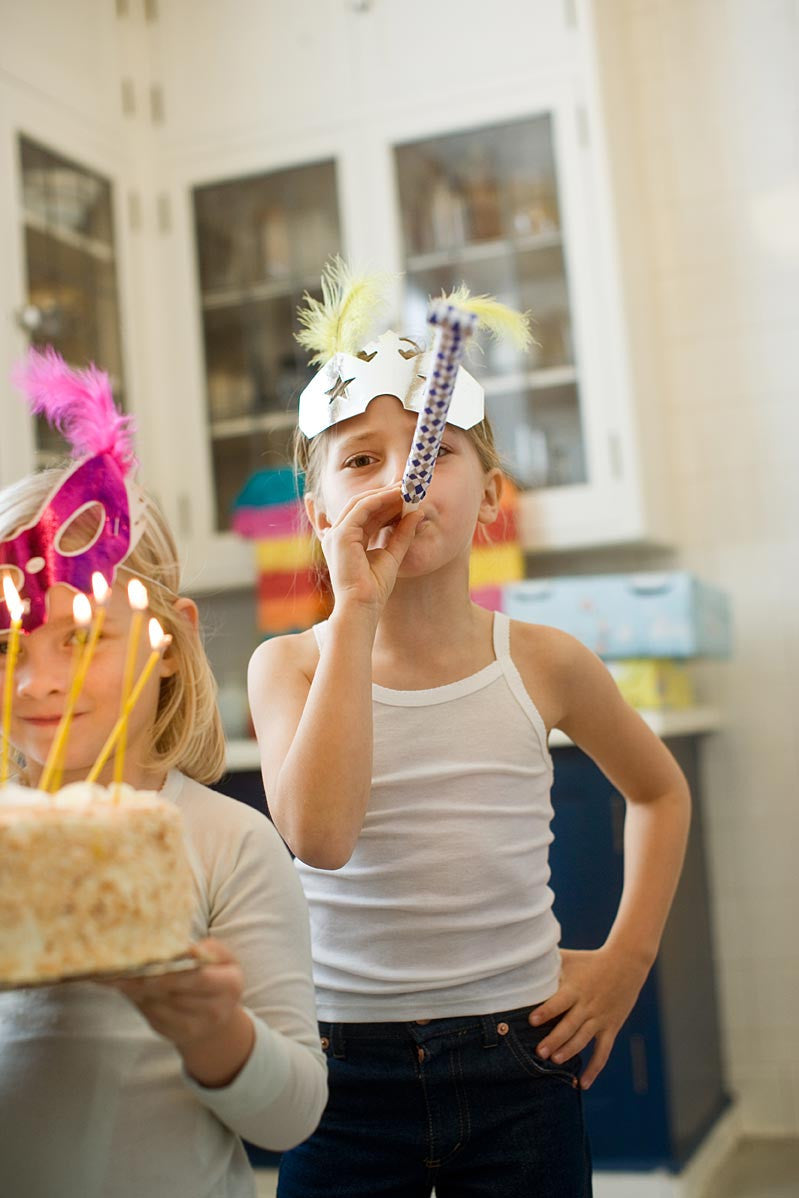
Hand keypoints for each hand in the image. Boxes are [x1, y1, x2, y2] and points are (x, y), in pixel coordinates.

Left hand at [110, 938, 246, 1053]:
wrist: (218, 1018)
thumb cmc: (218, 976)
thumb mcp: (224, 959)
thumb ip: (208, 949)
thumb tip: (184, 949)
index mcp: (230, 986)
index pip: (198, 979)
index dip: (173, 972)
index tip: (150, 961)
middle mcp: (214, 1011)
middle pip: (174, 994)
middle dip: (147, 980)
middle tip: (122, 967)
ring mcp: (193, 1028)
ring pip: (158, 1006)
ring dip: (136, 990)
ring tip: (116, 974)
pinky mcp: (173, 1035)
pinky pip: (151, 1016)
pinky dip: (136, 1000)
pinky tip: (123, 986)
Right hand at [320, 484, 422, 614]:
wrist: (362, 606)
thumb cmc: (374, 589)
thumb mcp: (393, 555)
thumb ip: (402, 534)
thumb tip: (417, 514)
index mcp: (346, 542)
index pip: (366, 515)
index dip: (385, 503)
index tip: (405, 496)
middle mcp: (337, 535)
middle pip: (362, 505)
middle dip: (385, 494)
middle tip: (406, 486)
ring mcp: (336, 534)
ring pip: (361, 503)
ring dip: (384, 494)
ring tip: (405, 488)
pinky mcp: (341, 535)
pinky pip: (362, 508)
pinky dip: (380, 499)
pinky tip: (397, 496)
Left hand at [528, 946, 649, 1088]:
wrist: (627, 963)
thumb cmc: (590, 960)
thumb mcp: (569, 959)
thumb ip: (548, 962)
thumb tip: (523, 958)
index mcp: (576, 988)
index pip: (559, 1002)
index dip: (546, 1011)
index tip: (532, 1021)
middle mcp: (588, 1005)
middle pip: (570, 1025)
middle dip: (554, 1039)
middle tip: (539, 1052)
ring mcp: (600, 1018)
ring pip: (584, 1039)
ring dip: (569, 1051)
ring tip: (554, 1061)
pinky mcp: (610, 1028)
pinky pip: (603, 1052)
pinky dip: (594, 1069)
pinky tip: (583, 1084)